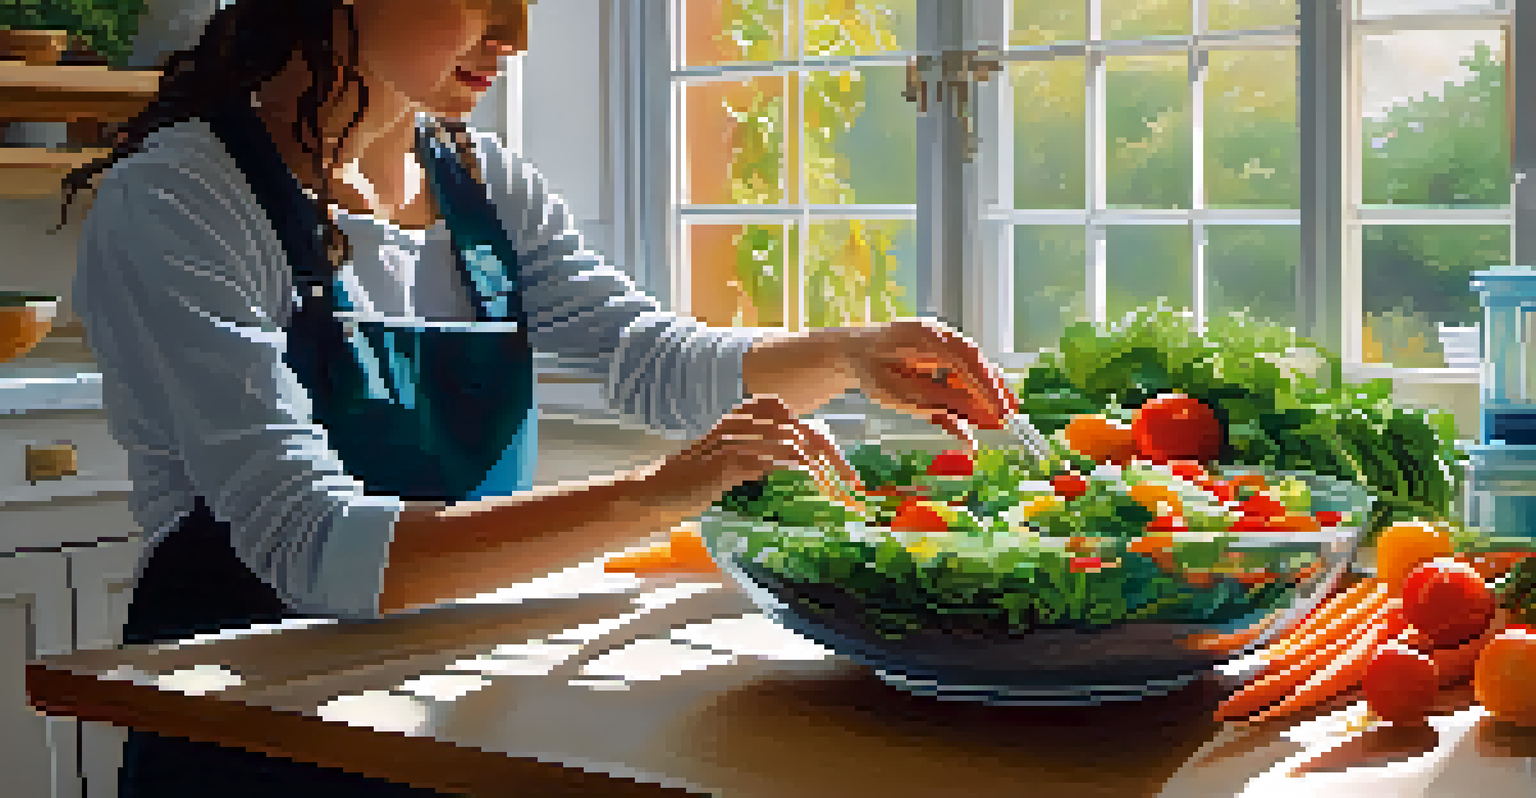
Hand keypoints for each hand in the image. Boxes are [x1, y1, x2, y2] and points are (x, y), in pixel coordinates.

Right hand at [645, 395, 863, 510]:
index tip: (847, 474)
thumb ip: (766, 456)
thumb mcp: (737, 462)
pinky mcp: (727, 461)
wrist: (658, 492)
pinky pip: (770, 460)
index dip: (827, 446)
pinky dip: (795, 473)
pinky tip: (809, 488)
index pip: (799, 422)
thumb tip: (806, 467)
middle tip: (852, 484)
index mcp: (747, 416)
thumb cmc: (698, 482)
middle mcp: (742, 421)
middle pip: (802, 430)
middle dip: (831, 457)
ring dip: (819, 470)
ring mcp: (734, 438)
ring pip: (791, 444)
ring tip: (836, 493)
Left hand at [842, 318, 1016, 449]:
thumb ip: (934, 405)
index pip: (964, 361)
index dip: (985, 388)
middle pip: (974, 361)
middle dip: (994, 388)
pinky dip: (972, 388)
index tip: (998, 410)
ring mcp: (939, 340)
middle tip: (1011, 414)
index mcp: (923, 336)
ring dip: (987, 389)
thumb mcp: (897, 394)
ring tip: (1004, 413)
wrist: (852, 352)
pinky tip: (982, 408)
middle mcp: (936, 333)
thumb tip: (970, 422)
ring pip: (971, 365)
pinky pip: (961, 370)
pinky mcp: (940, 351)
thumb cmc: (870, 371)